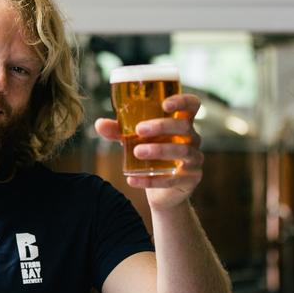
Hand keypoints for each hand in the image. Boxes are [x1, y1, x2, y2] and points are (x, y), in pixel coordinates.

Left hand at [94, 94, 203, 210]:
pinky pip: (171, 179)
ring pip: (182, 151)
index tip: (164, 104)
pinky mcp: (190, 179)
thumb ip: (119, 131)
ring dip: (158, 150)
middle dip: (161, 126)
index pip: (192, 105)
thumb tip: (99, 124)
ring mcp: (194, 160)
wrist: (163, 192)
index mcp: (181, 123)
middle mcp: (192, 138)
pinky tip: (132, 179)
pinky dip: (150, 180)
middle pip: (184, 127)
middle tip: (139, 130)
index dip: (183, 101)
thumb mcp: (134, 140)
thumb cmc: (152, 155)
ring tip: (136, 152)